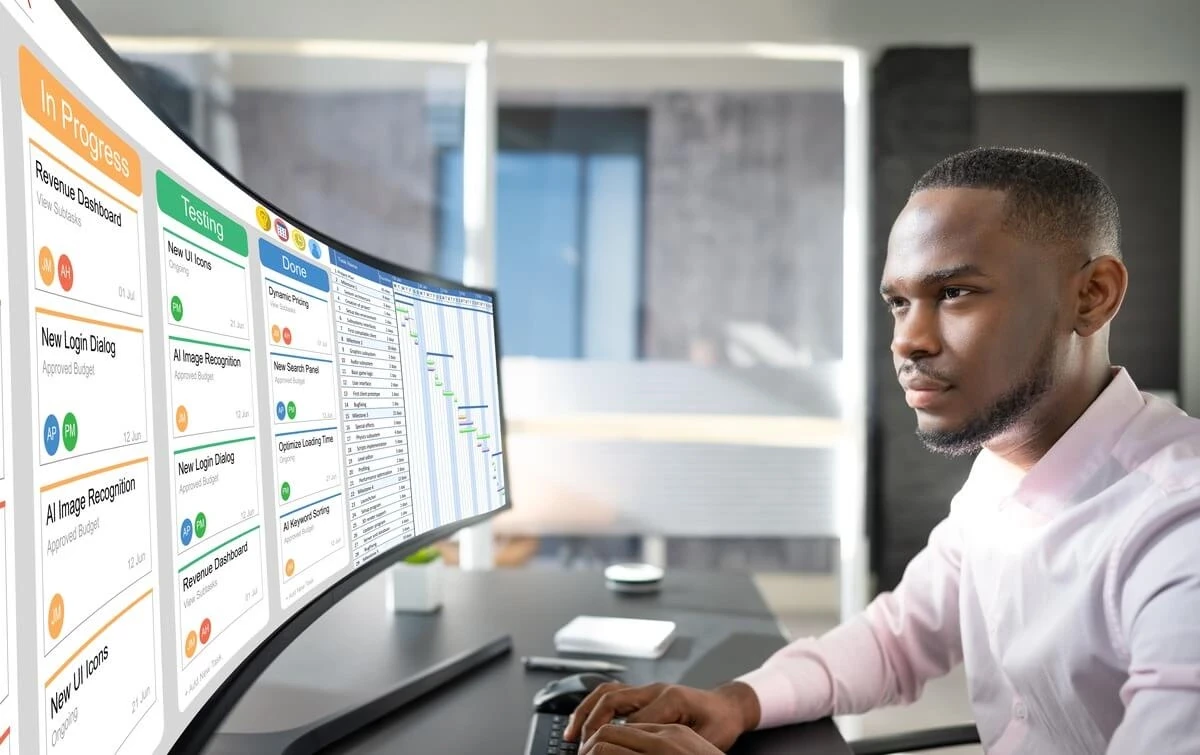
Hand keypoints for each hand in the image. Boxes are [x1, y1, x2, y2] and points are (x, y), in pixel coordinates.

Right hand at [564, 681, 759, 749]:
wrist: (728, 706)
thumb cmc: (721, 723)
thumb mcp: (705, 740)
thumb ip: (677, 746)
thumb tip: (649, 750)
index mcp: (670, 700)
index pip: (631, 723)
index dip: (614, 742)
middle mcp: (656, 689)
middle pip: (611, 700)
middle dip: (590, 724)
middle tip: (579, 748)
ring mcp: (649, 688)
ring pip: (606, 692)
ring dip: (585, 711)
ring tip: (570, 733)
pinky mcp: (645, 692)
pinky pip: (612, 693)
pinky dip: (594, 706)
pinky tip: (584, 721)